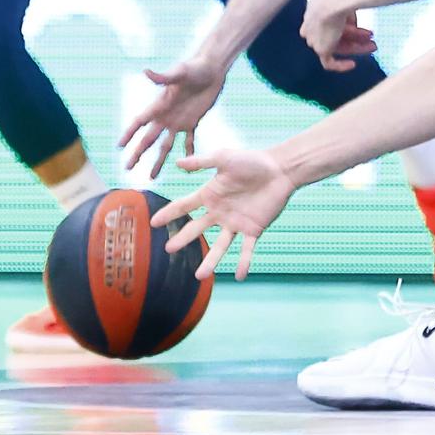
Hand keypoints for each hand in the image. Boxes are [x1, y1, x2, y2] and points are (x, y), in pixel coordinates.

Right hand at [119, 52, 226, 177]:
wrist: (212, 69)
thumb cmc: (194, 67)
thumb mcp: (179, 72)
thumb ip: (163, 76)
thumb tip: (145, 71)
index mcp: (159, 105)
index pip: (139, 122)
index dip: (128, 134)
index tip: (118, 147)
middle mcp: (165, 116)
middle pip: (148, 139)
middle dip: (137, 154)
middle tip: (127, 169)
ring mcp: (178, 121)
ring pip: (165, 145)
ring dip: (158, 160)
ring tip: (151, 177)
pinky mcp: (193, 122)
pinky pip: (189, 141)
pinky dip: (188, 153)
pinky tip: (188, 168)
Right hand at [152, 148, 297, 281]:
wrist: (281, 169)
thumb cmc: (253, 161)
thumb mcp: (225, 158)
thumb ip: (202, 162)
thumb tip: (176, 162)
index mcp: (210, 195)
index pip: (184, 206)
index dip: (169, 214)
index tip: (153, 223)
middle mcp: (220, 212)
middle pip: (197, 229)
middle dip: (183, 239)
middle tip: (168, 249)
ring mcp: (236, 223)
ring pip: (220, 246)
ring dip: (210, 261)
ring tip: (199, 276)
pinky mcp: (254, 229)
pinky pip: (247, 249)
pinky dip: (244, 262)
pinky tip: (239, 276)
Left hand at [300, 0, 375, 71]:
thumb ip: (349, 5)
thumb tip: (360, 10)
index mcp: (314, 9)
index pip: (331, 23)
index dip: (351, 26)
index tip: (366, 28)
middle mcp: (310, 25)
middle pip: (335, 35)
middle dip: (355, 37)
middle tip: (372, 38)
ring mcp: (313, 38)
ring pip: (336, 46)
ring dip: (355, 47)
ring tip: (373, 47)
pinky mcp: (319, 49)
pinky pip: (329, 63)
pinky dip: (340, 65)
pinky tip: (353, 65)